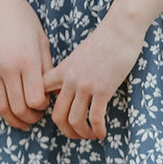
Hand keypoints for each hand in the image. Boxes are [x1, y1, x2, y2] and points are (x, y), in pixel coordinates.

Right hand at [0, 0, 52, 131]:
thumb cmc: (23, 18)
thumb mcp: (42, 40)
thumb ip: (46, 68)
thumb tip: (51, 93)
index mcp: (27, 61)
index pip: (35, 100)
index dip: (42, 107)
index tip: (45, 103)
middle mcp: (7, 68)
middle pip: (18, 108)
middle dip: (29, 118)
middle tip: (35, 117)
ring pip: (0, 106)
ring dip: (12, 118)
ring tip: (21, 119)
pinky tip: (4, 107)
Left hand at [44, 11, 145, 140]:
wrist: (120, 28)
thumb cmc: (105, 39)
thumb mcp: (80, 53)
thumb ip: (72, 69)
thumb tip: (72, 84)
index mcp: (63, 70)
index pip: (42, 92)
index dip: (44, 109)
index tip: (58, 114)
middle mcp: (70, 79)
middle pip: (57, 115)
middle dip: (66, 130)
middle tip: (76, 134)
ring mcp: (85, 85)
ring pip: (75, 120)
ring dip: (82, 134)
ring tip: (91, 136)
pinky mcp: (102, 89)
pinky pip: (95, 117)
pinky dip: (97, 130)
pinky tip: (102, 133)